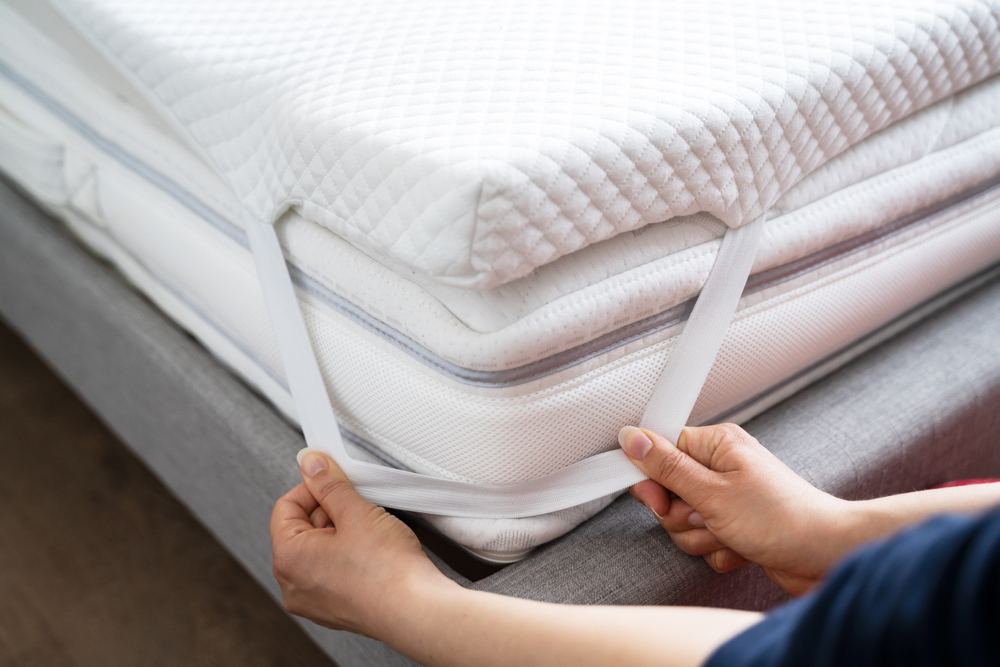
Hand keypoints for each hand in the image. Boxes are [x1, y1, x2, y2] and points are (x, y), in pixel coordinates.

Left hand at [269, 449, 454, 636]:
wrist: (417, 610)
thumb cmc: (387, 570)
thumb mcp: (356, 511)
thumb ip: (329, 484)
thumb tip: (311, 465)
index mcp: (287, 558)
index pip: (285, 507)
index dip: (312, 487)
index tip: (333, 479)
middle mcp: (293, 585)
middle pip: (300, 530)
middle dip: (328, 511)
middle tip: (357, 504)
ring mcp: (314, 602)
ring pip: (317, 552)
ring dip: (339, 533)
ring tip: (369, 529)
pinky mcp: (336, 610)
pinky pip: (331, 573)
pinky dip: (347, 557)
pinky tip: (371, 551)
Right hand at [619, 424, 848, 594]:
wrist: (827, 555)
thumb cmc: (783, 517)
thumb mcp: (712, 492)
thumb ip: (667, 467)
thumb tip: (633, 439)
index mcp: (717, 446)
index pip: (661, 451)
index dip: (654, 479)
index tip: (659, 499)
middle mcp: (722, 468)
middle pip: (668, 492)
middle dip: (682, 516)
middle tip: (707, 517)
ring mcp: (729, 499)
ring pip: (683, 523)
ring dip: (702, 537)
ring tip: (731, 533)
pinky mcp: (736, 527)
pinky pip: (704, 542)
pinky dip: (719, 550)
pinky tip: (743, 547)